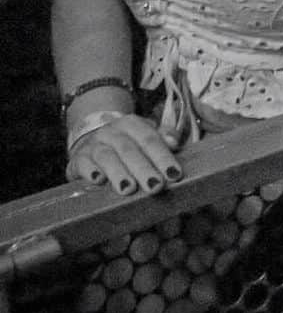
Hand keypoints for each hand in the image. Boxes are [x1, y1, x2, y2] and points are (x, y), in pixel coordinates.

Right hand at [66, 112, 181, 195]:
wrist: (92, 141)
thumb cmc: (127, 143)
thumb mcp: (145, 136)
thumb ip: (163, 138)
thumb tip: (174, 142)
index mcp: (132, 124)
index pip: (150, 139)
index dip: (163, 157)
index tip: (174, 175)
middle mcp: (112, 131)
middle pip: (129, 150)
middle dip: (144, 169)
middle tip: (155, 186)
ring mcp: (93, 144)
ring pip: (106, 157)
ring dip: (118, 173)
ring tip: (129, 189)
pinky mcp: (78, 158)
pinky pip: (83, 163)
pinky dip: (90, 171)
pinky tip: (98, 181)